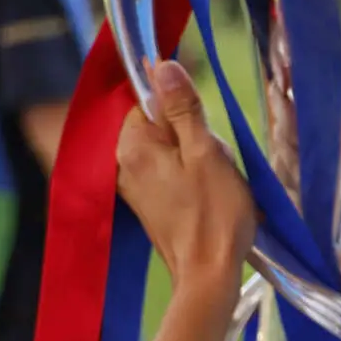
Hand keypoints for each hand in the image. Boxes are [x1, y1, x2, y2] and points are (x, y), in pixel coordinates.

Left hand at [118, 60, 255, 295]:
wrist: (209, 275)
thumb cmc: (213, 213)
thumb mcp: (206, 151)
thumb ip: (182, 107)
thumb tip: (161, 65)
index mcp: (134, 147)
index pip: (149, 101)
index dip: (181, 107)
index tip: (203, 128)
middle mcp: (125, 165)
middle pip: (159, 125)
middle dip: (192, 134)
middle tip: (213, 160)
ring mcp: (135, 187)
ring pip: (169, 149)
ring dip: (196, 156)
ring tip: (215, 181)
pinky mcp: (149, 204)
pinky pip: (170, 172)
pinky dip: (191, 176)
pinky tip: (209, 194)